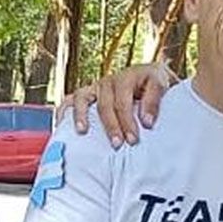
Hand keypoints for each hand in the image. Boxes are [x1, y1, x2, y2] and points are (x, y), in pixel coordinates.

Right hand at [58, 61, 175, 147]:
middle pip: (105, 104)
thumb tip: (146, 122)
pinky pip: (70, 100)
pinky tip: (61, 125)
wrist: (152, 76)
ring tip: (82, 132)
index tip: (134, 139)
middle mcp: (109, 81)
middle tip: (118, 144)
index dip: (128, 120)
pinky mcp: (88, 93)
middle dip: (111, 126)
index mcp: (128, 77)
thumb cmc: (157, 84)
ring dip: (81, 116)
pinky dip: (64, 111)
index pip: (124, 101)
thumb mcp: (162, 87)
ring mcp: (96, 86)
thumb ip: (154, 102)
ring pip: (83, 98)